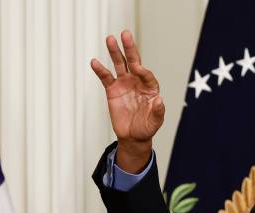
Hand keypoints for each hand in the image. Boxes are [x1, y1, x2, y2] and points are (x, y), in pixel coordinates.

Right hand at [91, 30, 163, 171]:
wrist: (133, 136)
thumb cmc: (147, 128)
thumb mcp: (155, 122)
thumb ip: (158, 111)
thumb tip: (159, 100)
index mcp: (150, 88)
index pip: (147, 75)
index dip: (144, 71)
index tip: (138, 69)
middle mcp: (137, 82)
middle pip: (133, 62)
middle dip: (130, 48)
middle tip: (125, 34)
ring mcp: (124, 84)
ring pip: (119, 65)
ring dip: (115, 52)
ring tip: (110, 39)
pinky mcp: (112, 90)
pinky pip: (106, 77)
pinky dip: (100, 70)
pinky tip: (94, 62)